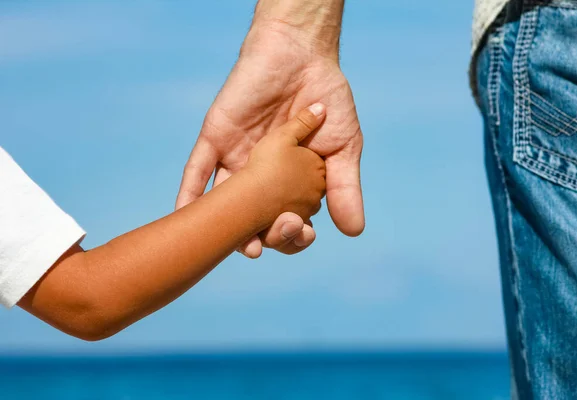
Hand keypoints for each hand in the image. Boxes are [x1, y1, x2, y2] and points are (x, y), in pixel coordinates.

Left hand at [176, 22, 363, 257]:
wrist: (301, 54)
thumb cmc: (327, 98)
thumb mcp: (342, 146)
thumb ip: (344, 186)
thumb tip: (354, 231)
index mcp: (289, 182)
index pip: (287, 218)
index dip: (291, 234)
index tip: (300, 236)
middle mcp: (259, 176)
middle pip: (253, 217)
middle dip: (258, 236)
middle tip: (262, 248)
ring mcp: (236, 159)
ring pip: (224, 201)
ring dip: (224, 226)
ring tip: (234, 245)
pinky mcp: (216, 139)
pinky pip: (198, 169)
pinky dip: (189, 192)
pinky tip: (186, 216)